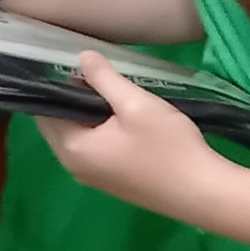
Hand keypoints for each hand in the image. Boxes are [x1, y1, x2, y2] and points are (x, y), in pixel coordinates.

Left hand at [37, 52, 224, 219]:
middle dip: (74, 97)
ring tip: (112, 89)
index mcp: (71, 148)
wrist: (203, 193)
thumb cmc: (168, 147)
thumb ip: (104, 78)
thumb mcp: (136, 104)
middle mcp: (73, 166)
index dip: (57, 84)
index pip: (45, 110)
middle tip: (98, 72)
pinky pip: (93, 148)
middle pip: (59, 124)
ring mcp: (92, 177)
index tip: (75, 62)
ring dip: (89, 112)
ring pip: (78, 135)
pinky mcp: (111, 181)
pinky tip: (122, 115)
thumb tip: (81, 57)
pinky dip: (100, 129)